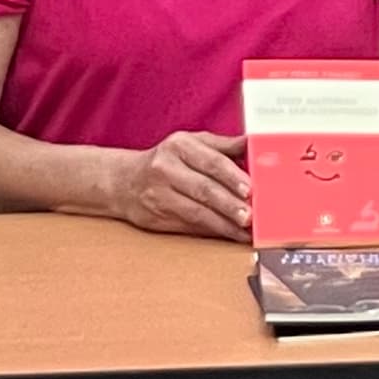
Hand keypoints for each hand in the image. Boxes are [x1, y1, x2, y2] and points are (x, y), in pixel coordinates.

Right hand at [116, 130, 251, 239]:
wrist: (124, 181)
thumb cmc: (166, 160)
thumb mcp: (192, 143)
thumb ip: (224, 146)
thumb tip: (254, 144)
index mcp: (180, 146)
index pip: (211, 162)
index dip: (232, 177)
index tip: (250, 189)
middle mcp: (166, 169)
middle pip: (204, 189)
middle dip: (230, 204)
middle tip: (250, 215)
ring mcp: (159, 195)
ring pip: (197, 212)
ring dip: (224, 223)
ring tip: (244, 229)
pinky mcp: (157, 218)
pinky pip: (190, 226)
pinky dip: (214, 232)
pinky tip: (230, 234)